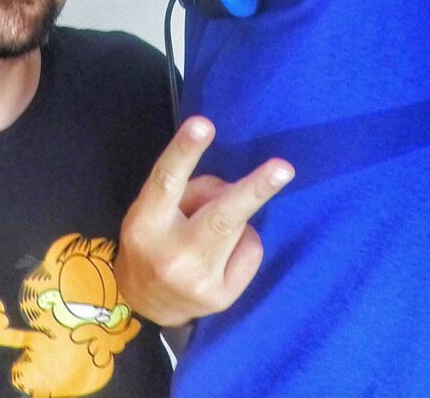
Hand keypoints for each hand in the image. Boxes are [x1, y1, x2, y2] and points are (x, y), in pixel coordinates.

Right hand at [115, 116, 290, 327]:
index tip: (204, 124)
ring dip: (235, 219)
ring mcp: (198, 280)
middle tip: (284, 168)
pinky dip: (242, 244)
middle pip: (221, 217)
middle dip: (255, 189)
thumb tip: (234, 188)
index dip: (185, 151)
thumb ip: (188, 192)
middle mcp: (171, 254)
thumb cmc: (152, 241)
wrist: (146, 304)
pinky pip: (250, 251)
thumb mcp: (153, 211)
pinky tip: (222, 257)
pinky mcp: (220, 298)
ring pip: (241, 228)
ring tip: (210, 233)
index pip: (166, 181)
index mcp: (146, 223)